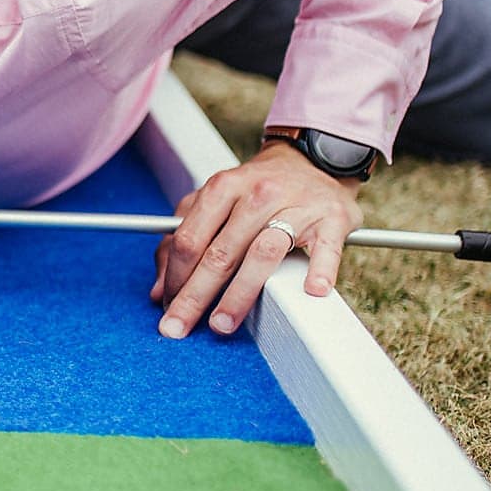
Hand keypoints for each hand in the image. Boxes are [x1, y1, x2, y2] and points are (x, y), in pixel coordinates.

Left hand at [151, 142, 364, 338]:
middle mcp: (257, 194)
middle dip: (195, 296)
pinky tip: (310, 292)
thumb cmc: (254, 192)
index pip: (190, 240)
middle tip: (180, 327)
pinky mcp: (331, 218)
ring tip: (222, 324)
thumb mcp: (213, 204)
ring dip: (240, 294)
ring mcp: (296, 205)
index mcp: (222, 188)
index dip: (175, 278)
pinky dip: (319, 270)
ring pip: (263, 253)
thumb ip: (182, 242)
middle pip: (220, 253)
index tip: (167, 307)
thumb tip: (159, 291)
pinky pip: (325, 248)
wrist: (310, 163)